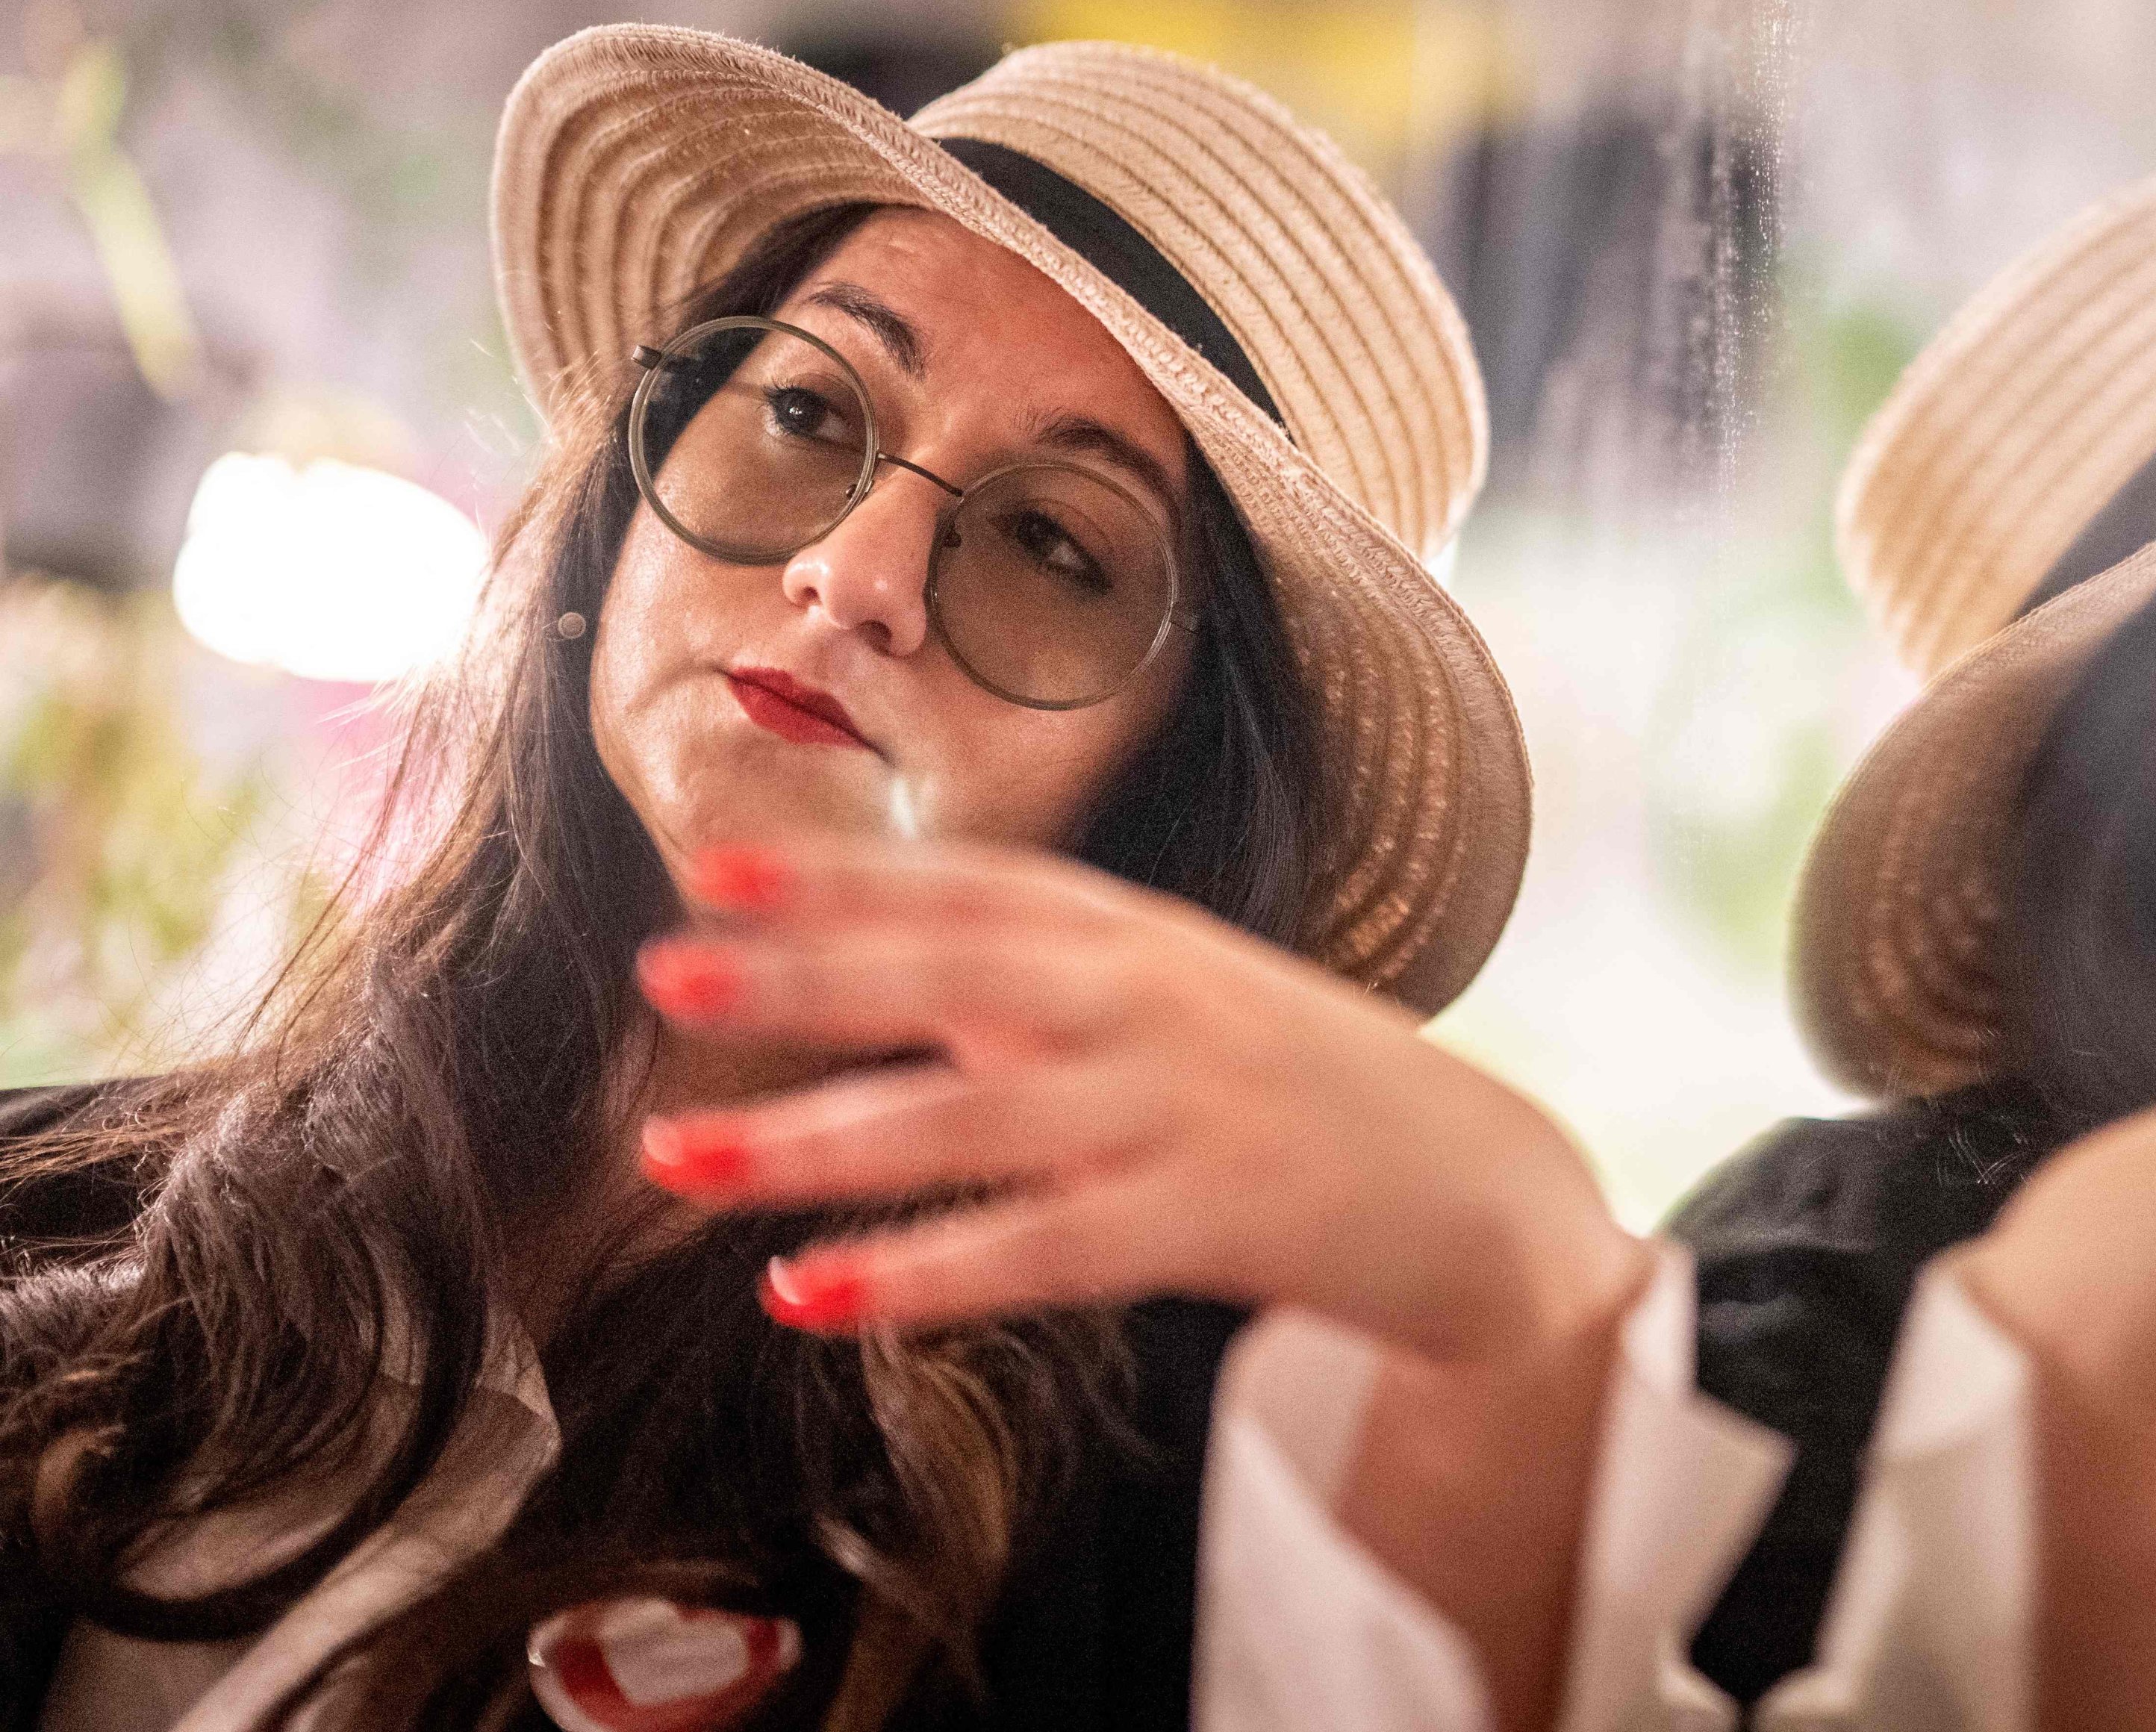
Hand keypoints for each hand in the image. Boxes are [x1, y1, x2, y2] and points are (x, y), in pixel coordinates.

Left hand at [629, 837, 1647, 1363]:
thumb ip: (1053, 985)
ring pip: (970, 1113)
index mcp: (1145, 938)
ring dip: (812, 1138)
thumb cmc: (1314, 1092)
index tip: (714, 867)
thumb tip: (883, 973)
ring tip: (676, 1163)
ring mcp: (1182, 1107)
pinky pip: (1040, 1247)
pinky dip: (921, 1271)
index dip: (843, 872)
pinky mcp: (1210, 1220)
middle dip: (801, 972)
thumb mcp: (1193, 1001)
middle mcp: (1153, 1001)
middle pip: (954, 972)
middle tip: (662, 974)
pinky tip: (814, 1293)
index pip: (974, 884)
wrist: (1488, 1191)